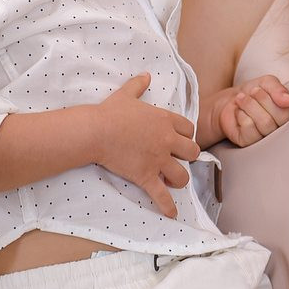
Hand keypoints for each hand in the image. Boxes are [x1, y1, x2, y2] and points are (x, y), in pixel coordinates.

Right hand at [91, 73, 198, 217]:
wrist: (96, 131)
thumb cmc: (110, 112)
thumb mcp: (127, 95)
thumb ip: (139, 85)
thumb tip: (145, 74)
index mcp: (165, 120)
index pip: (189, 128)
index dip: (186, 135)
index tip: (180, 139)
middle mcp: (167, 140)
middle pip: (192, 152)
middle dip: (186, 156)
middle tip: (177, 159)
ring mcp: (158, 160)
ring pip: (182, 175)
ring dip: (179, 179)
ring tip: (173, 181)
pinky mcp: (147, 176)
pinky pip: (161, 194)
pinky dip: (168, 206)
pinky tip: (172, 214)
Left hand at [217, 75, 288, 146]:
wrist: (230, 100)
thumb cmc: (251, 93)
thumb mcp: (266, 83)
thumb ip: (279, 89)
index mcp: (287, 113)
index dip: (275, 95)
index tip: (263, 88)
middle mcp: (280, 128)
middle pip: (281, 117)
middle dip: (262, 98)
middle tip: (253, 93)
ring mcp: (265, 137)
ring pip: (266, 122)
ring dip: (250, 105)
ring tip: (243, 100)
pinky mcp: (249, 142)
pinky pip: (250, 126)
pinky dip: (241, 114)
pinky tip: (240, 113)